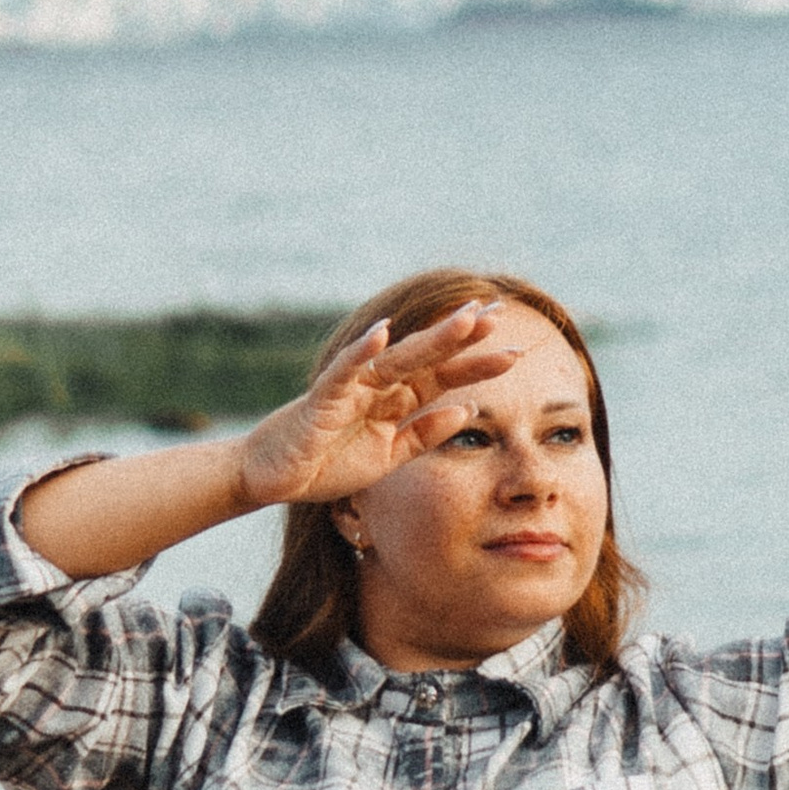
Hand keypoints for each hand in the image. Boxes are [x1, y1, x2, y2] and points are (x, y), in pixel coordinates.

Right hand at [233, 302, 526, 510]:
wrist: (272, 476)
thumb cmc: (326, 464)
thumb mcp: (389, 457)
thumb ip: (425, 435)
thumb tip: (468, 411)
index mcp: (396, 401)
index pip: (444, 375)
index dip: (477, 362)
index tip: (516, 351)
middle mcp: (378, 387)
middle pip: (429, 357)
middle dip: (465, 337)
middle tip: (500, 313)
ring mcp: (351, 389)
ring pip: (397, 358)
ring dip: (431, 338)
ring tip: (465, 319)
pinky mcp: (322, 399)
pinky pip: (344, 373)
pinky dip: (362, 353)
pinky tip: (383, 334)